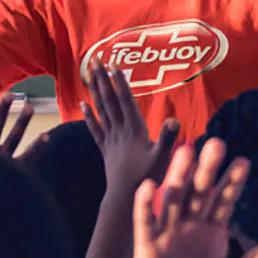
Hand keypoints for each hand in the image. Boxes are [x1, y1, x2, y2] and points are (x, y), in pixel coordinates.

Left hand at [81, 59, 178, 193]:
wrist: (125, 198)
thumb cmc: (148, 179)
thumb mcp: (163, 158)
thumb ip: (168, 138)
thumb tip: (175, 119)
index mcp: (134, 129)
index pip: (125, 100)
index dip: (118, 82)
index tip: (113, 64)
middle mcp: (120, 131)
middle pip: (109, 100)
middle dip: (101, 79)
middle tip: (95, 59)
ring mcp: (111, 139)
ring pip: (101, 110)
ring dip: (95, 90)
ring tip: (89, 72)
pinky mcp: (105, 149)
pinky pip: (95, 129)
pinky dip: (89, 116)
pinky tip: (83, 104)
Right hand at [130, 140, 257, 257]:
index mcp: (212, 229)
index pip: (224, 200)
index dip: (232, 181)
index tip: (244, 161)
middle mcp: (190, 225)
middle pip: (200, 192)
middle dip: (208, 170)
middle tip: (217, 144)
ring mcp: (168, 233)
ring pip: (173, 199)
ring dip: (178, 176)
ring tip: (186, 152)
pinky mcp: (147, 245)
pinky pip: (145, 222)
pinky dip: (145, 204)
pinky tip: (149, 186)